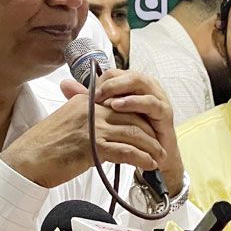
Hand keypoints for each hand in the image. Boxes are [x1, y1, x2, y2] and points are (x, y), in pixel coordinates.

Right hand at [0, 78, 167, 188]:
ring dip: (150, 147)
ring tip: (159, 157)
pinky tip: (148, 165)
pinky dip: (141, 158)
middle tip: (160, 144)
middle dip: (150, 131)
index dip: (139, 115)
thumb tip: (100, 126)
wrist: (26, 161)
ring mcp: (92, 129)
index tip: (149, 126)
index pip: (120, 102)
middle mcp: (90, 111)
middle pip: (131, 116)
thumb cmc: (42, 145)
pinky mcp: (93, 148)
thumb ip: (84, 118)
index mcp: (84, 101)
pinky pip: (126, 151)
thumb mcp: (64, 122)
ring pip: (133, 133)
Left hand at [96, 69, 184, 195]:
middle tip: (94, 94)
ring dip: (121, 89)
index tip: (89, 94)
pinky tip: (119, 107)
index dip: (101, 81)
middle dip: (110, 83)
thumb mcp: (107, 116)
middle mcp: (146, 87)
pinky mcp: (165, 113)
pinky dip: (134, 102)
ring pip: (140, 83)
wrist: (151, 157)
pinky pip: (151, 103)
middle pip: (128, 74)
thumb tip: (65, 84)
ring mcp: (157, 98)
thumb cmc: (130, 135)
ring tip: (106, 100)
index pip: (115, 73)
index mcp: (133, 85)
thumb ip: (88, 100)